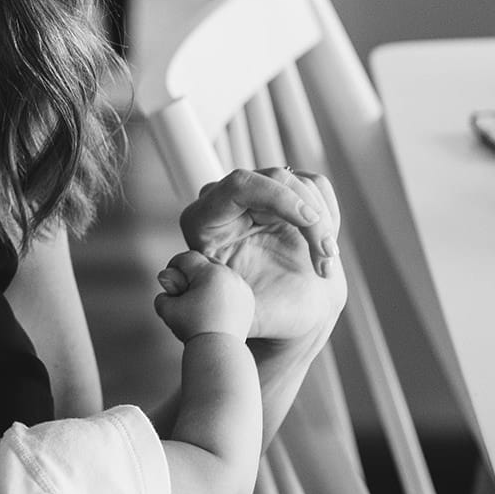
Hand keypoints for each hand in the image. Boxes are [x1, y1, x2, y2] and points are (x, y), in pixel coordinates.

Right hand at [153, 249, 255, 340]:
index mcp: (209, 273)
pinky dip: (222, 291)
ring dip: (208, 280)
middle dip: (192, 271)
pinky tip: (213, 305)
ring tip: (198, 297)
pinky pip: (232, 286)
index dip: (174, 264)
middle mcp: (228, 275)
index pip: (187, 258)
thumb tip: (166, 283)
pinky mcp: (248, 298)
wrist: (220, 350)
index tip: (168, 276)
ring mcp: (241, 286)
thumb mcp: (167, 309)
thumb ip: (163, 293)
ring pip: (220, 274)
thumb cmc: (191, 328)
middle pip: (206, 262)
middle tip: (183, 286)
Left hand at [179, 168, 346, 344]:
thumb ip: (202, 296)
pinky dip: (328, 216)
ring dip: (322, 221)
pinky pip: (313, 188)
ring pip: (298, 183)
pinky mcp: (284, 196)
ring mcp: (256, 196)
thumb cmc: (258, 313)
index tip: (310, 221)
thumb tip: (166, 279)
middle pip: (273, 178)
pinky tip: (326, 249)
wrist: (289, 314)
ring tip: (327, 262)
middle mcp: (225, 202)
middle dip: (308, 215)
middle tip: (327, 253)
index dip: (279, 197)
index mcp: (202, 222)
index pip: (239, 185)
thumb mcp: (233, 310)